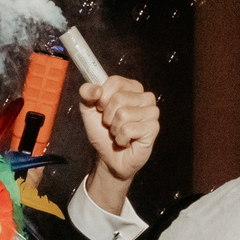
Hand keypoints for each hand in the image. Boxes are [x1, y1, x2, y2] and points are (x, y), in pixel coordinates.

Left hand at [79, 75, 159, 191]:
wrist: (109, 157)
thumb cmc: (102, 132)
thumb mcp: (88, 109)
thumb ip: (86, 93)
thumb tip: (96, 89)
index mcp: (132, 88)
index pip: (115, 81)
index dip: (102, 98)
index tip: (101, 109)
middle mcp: (145, 97)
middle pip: (118, 98)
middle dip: (108, 116)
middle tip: (112, 125)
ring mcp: (152, 112)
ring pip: (123, 114)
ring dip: (115, 128)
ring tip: (119, 133)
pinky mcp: (153, 128)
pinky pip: (129, 129)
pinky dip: (121, 139)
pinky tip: (127, 141)